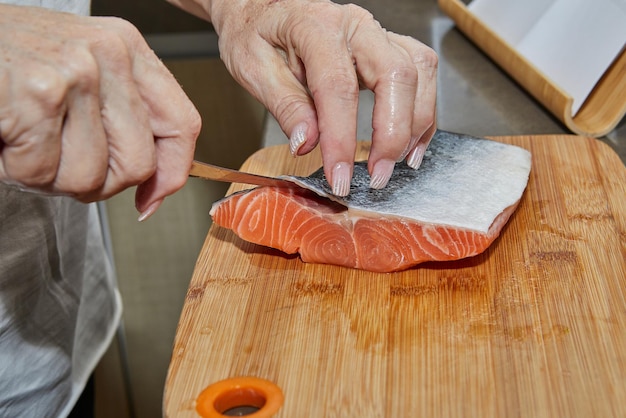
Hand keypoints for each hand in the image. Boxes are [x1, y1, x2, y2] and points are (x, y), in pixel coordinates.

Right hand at [0, 4, 200, 218]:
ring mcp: (75, 70)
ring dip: (48, 176)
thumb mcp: (81, 79)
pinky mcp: (38, 92)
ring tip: (26, 141)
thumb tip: (154, 191)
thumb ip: (123, 123)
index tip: (150, 198)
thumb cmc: (9, 63)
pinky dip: (14, 169)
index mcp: (127, 49)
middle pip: (138, 164)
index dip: (172, 173)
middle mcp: (109, 52)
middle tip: (58, 161)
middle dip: (94, 182)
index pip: (183, 124)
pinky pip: (42, 172)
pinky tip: (5, 136)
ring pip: (89, 177)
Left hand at [209, 0, 436, 195]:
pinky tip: (411, 141)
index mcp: (316, 26)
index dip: (342, 138)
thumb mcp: (252, 67)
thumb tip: (307, 143)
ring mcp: (377, 34)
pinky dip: (423, 110)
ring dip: (415, 123)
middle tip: (376, 176)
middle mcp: (355, 26)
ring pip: (418, 72)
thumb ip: (284, 105)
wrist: (263, 7)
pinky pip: (421, 73)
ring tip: (398, 163)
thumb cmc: (256, 31)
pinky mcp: (388, 46)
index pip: (338, 87)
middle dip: (391, 134)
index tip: (339, 175)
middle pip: (395, 76)